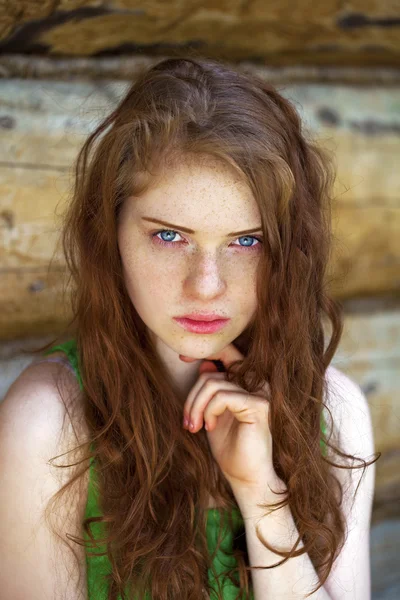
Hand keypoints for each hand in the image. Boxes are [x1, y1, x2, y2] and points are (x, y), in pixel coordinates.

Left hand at [180, 344, 279, 493]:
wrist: (247, 479)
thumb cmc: (231, 449)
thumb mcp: (213, 414)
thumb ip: (211, 389)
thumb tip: (204, 363)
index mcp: (248, 382)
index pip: (227, 351)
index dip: (204, 350)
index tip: (182, 358)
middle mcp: (258, 383)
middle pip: (212, 371)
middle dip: (192, 395)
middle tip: (187, 420)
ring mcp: (260, 393)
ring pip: (213, 383)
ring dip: (195, 405)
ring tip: (194, 426)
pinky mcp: (259, 405)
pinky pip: (222, 396)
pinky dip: (209, 411)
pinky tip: (209, 427)